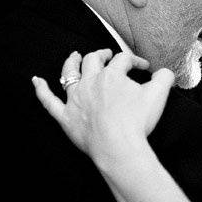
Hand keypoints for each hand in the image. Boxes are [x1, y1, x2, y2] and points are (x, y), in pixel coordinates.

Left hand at [31, 50, 174, 165]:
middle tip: (108, 55)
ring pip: (69, 74)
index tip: (144, 68)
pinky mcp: (66, 117)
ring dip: (71, 63)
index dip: (135, 61)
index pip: (123, 60)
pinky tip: (35, 81)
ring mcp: (75, 100)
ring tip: (73, 56)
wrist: (119, 147)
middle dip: (101, 54)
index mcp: (111, 75)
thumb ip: (164, 78)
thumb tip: (165, 72)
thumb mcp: (159, 95)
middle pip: (92, 60)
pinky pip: (49, 102)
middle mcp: (90, 82)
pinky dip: (41, 90)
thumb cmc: (137, 122)